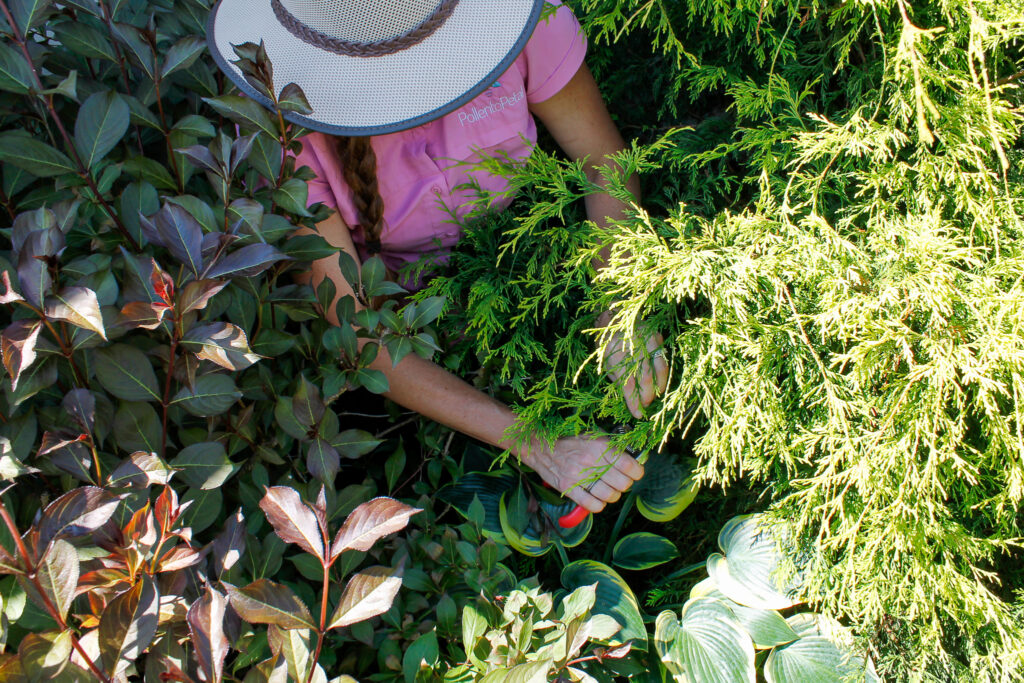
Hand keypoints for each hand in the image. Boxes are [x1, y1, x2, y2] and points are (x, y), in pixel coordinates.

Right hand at [520, 435, 643, 512]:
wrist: (540, 446)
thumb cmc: (571, 441)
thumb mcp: (594, 436)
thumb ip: (613, 446)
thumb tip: (635, 458)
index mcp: (600, 446)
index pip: (630, 466)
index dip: (637, 472)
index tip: (635, 472)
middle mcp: (591, 461)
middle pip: (623, 484)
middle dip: (625, 484)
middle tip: (620, 481)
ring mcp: (578, 476)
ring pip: (609, 496)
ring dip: (613, 496)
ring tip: (608, 490)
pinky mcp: (568, 488)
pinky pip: (592, 505)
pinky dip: (599, 505)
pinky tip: (597, 499)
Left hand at [599, 314, 668, 418]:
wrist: (613, 317)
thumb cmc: (607, 344)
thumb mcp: (607, 364)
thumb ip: (619, 381)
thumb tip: (632, 401)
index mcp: (614, 352)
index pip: (627, 382)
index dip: (633, 400)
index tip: (637, 414)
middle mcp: (632, 344)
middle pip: (645, 376)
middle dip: (647, 395)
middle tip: (646, 406)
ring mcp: (646, 338)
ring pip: (658, 368)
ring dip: (659, 386)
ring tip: (655, 396)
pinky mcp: (656, 335)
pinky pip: (663, 358)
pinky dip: (663, 373)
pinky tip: (661, 383)